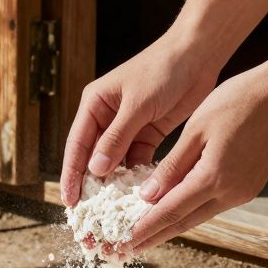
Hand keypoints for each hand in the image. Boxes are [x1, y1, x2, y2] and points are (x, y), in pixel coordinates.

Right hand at [60, 34, 220, 205]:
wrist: (198, 54)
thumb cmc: (163, 69)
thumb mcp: (137, 105)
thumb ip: (117, 138)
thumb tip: (95, 170)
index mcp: (95, 105)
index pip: (77, 145)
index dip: (71, 174)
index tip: (69, 201)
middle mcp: (107, 117)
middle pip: (93, 157)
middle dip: (91, 185)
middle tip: (89, 213)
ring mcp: (128, 126)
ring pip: (116, 162)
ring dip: (115, 184)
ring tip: (113, 211)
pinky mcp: (149, 132)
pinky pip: (137, 160)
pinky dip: (137, 176)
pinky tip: (139, 194)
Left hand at [120, 63, 267, 251]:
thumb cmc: (239, 101)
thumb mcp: (197, 129)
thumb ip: (172, 165)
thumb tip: (147, 195)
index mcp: (214, 177)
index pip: (170, 211)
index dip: (143, 229)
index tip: (122, 242)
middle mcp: (231, 193)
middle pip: (183, 222)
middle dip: (153, 237)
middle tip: (125, 250)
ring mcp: (243, 192)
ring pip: (198, 215)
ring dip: (171, 227)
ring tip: (144, 236)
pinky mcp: (250, 186)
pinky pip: (212, 205)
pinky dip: (189, 211)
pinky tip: (174, 212)